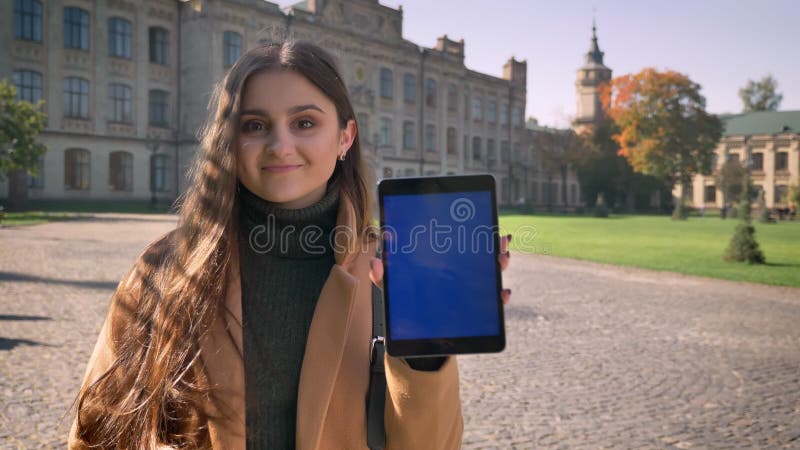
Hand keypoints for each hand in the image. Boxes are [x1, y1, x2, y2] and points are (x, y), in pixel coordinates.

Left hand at [369, 233, 512, 304]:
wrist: (413, 332)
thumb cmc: (405, 303)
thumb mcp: (393, 288)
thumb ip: (383, 276)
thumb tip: (375, 262)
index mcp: (442, 260)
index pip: (460, 240)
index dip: (472, 229)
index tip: (481, 222)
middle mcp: (460, 271)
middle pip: (482, 253)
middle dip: (494, 244)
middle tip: (499, 240)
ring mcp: (469, 289)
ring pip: (491, 273)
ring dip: (500, 264)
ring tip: (502, 260)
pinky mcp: (475, 309)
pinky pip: (492, 302)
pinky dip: (500, 296)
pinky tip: (503, 293)